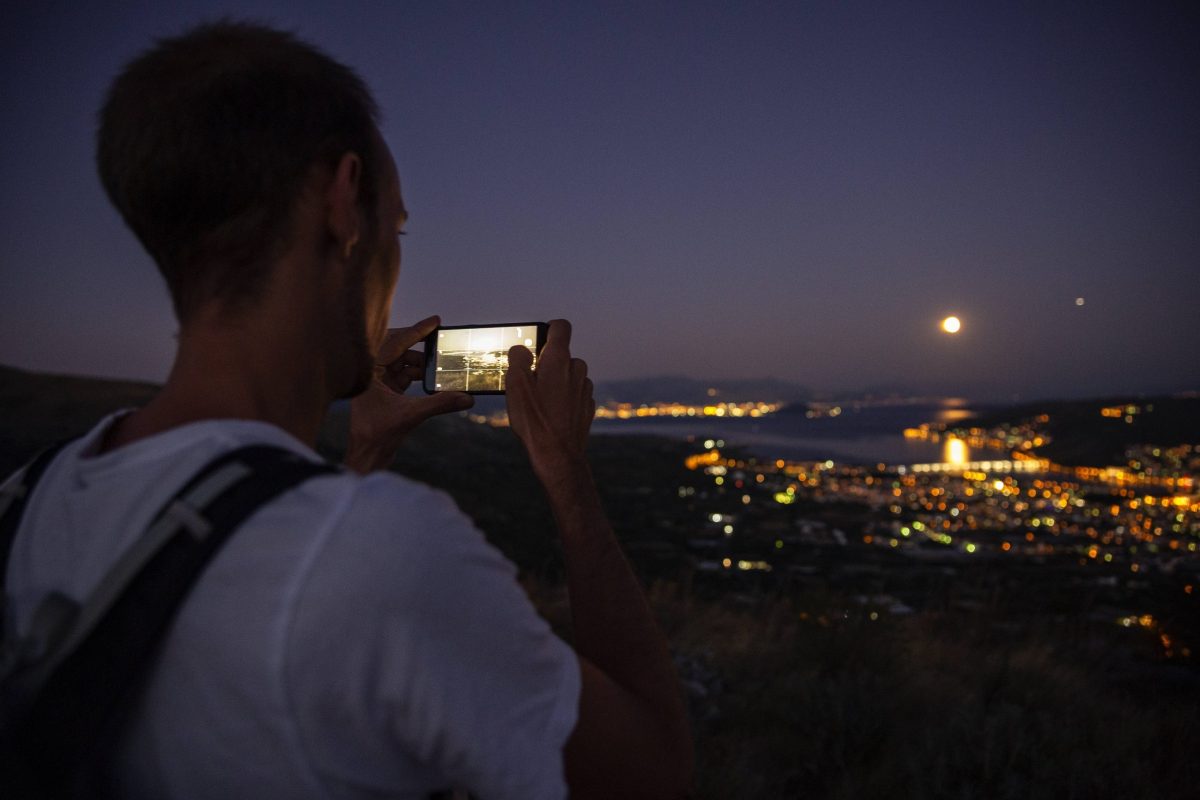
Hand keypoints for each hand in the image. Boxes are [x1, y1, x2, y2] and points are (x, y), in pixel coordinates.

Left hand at [346, 315, 471, 472]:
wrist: (367, 455)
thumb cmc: (377, 435)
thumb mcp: (411, 415)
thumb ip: (440, 404)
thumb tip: (466, 397)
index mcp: (369, 370)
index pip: (395, 342)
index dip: (417, 331)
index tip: (435, 321)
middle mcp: (371, 371)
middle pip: (398, 348)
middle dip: (420, 346)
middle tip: (441, 340)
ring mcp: (378, 381)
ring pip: (404, 362)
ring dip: (423, 364)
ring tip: (442, 367)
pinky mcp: (386, 391)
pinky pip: (405, 375)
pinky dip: (420, 376)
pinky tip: (435, 379)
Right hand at [505, 319, 595, 484]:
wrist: (557, 454)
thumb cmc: (534, 419)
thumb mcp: (515, 385)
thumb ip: (518, 358)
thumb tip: (522, 349)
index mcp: (559, 359)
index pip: (561, 327)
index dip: (548, 329)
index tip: (536, 342)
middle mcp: (577, 369)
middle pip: (562, 355)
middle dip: (547, 364)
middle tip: (530, 382)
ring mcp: (585, 388)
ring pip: (569, 375)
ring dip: (556, 382)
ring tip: (540, 402)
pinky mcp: (588, 405)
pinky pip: (574, 393)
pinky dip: (564, 398)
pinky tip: (551, 414)